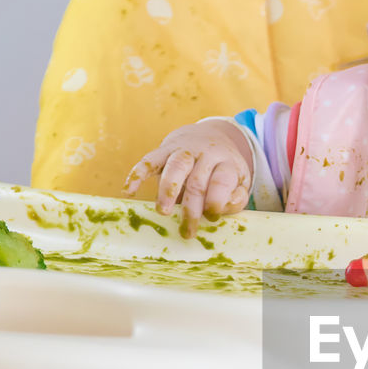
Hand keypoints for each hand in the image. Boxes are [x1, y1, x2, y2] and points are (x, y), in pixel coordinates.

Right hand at [124, 118, 253, 236]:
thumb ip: (234, 199)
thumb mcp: (239, 182)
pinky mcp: (164, 149)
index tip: (211, 217)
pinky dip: (137, 175)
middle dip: (191, 208)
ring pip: (175, 166)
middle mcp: (206, 154)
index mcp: (226, 164)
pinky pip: (149, 160)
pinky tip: (128, 192)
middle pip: (197, 181)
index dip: (216, 200)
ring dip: (168, 190)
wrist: (208, 136)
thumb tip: (219, 211)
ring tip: (163, 212)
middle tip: (186, 232)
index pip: (222, 181)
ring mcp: (184, 150)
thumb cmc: (223, 170)